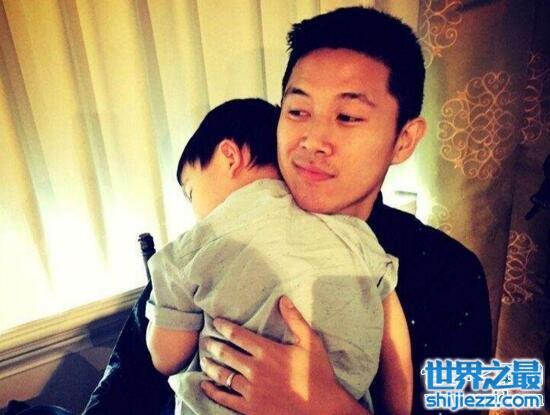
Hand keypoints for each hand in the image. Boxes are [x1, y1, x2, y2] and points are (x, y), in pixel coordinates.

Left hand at [200, 296, 367, 414]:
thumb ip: (295, 320)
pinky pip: (225, 398)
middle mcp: (255, 369)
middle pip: (226, 354)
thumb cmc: (318, 375)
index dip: (224, 327)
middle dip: (214, 345)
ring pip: (223, 375)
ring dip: (211, 366)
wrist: (323, 410)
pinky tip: (205, 385)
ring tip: (204, 360)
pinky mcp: (250, 408)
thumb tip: (283, 299)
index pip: (238, 335)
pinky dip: (213, 391)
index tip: (216, 322)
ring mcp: (251, 390)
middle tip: (205, 341)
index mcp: (267, 351)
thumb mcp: (311, 342)